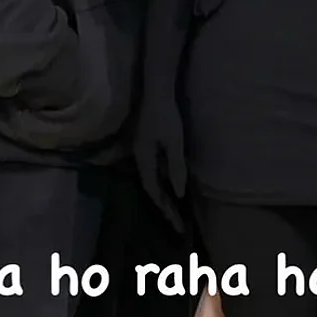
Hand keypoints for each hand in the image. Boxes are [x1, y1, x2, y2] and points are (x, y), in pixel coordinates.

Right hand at [133, 99, 186, 233]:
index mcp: (143, 159)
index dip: (165, 208)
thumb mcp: (174, 142)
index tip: (176, 223)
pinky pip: (154, 171)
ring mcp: (141, 152)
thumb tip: (178, 194)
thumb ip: (176, 167)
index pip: (153, 190)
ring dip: (162, 197)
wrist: (157, 91)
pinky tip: (170, 188)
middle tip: (177, 225)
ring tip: (174, 212)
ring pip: (151, 180)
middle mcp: (139, 158)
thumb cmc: (166, 115)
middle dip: (164, 207)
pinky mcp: (147, 147)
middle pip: (151, 188)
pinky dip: (162, 184)